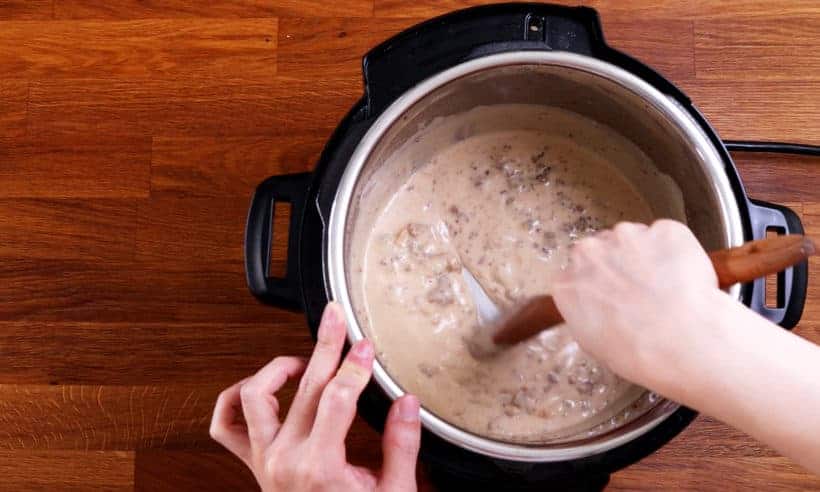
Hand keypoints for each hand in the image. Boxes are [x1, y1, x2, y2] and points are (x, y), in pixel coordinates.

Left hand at [210, 302, 420, 490]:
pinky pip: (226, 426)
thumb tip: (406, 402)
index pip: (337, 398)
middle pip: (304, 386)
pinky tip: (259, 384)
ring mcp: (264, 460)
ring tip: (304, 360)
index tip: (367, 347)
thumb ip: (401, 446)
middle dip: (325, 346)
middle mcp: (285, 459)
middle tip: (335, 317)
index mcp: (320, 467)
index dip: (354, 366)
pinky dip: (235, 399)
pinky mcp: (254, 464)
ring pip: (254, 396)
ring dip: (278, 369)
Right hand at [551, 220, 719, 384]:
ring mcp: (626, 236)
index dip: (597, 283)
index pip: (575, 274)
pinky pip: (668, 236)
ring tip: (667, 287)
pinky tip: (685, 279)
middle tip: (641, 290)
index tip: (611, 295)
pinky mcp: (663, 231)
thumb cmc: (636, 352)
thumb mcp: (593, 344)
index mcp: (566, 283)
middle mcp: (589, 252)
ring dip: (647, 255)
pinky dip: (677, 252)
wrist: (679, 341)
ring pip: (635, 238)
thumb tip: (600, 309)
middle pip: (602, 249)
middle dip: (619, 264)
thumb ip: (587, 313)